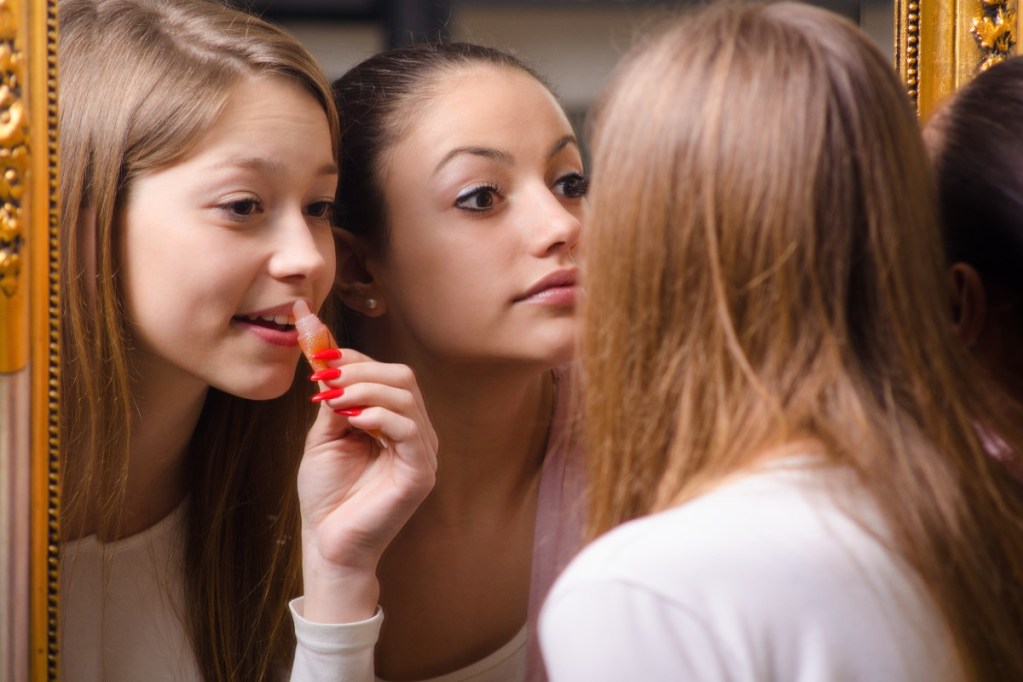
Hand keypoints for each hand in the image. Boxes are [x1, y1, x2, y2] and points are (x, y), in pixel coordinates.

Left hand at [297, 347, 436, 622]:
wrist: (328, 542)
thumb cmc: (328, 495)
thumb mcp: (326, 438)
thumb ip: (335, 403)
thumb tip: (332, 366)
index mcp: (396, 423)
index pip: (388, 375)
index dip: (357, 359)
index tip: (322, 355)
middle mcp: (415, 434)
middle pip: (402, 378)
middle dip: (361, 370)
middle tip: (326, 378)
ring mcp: (422, 453)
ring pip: (406, 397)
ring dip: (365, 389)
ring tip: (334, 399)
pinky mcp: (421, 473)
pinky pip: (409, 430)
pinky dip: (380, 416)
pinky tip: (354, 420)